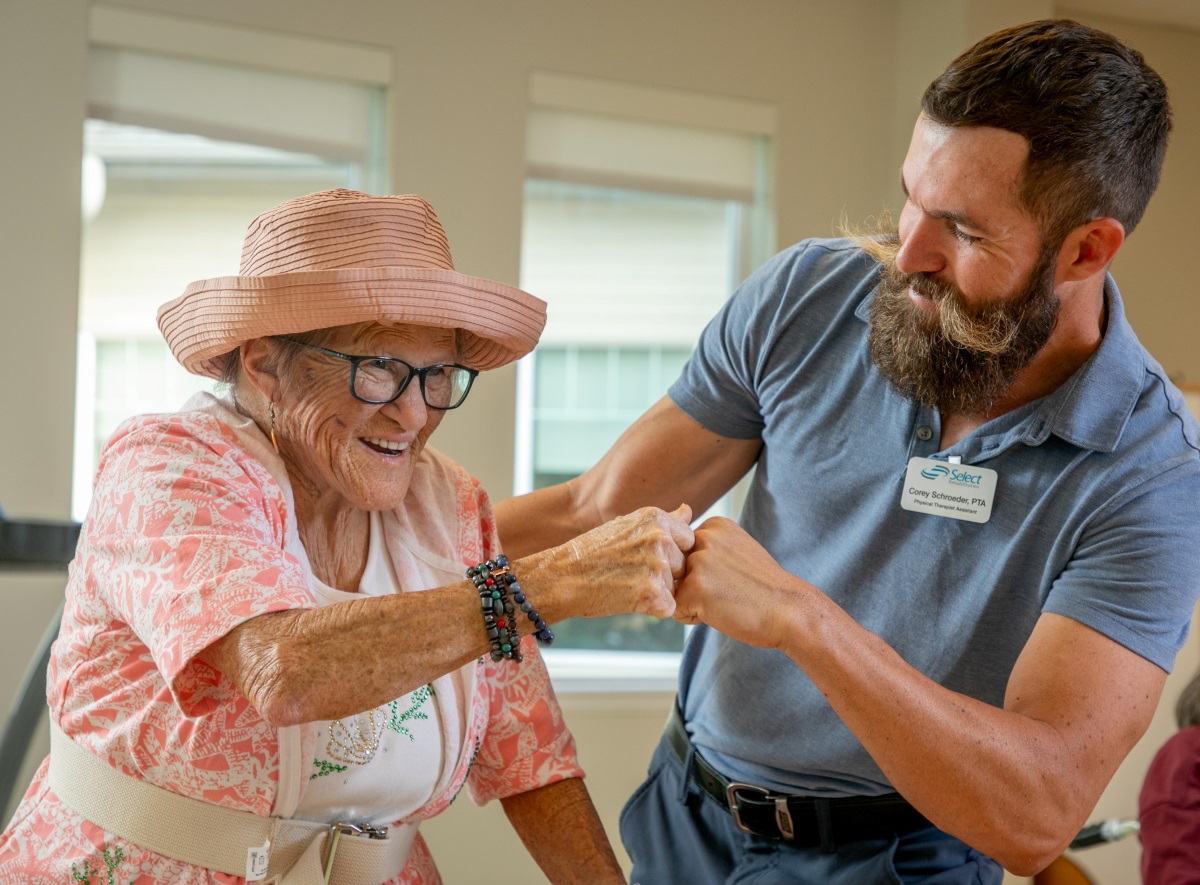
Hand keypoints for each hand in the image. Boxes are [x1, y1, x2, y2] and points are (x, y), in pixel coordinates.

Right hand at [529, 504, 693, 620]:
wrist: (561, 577)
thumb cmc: (592, 552)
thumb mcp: (627, 525)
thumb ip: (664, 520)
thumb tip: (689, 510)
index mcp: (656, 518)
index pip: (688, 540)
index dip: (672, 553)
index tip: (647, 557)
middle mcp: (660, 538)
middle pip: (684, 565)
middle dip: (666, 574)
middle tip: (632, 573)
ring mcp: (657, 566)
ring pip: (676, 587)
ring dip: (657, 592)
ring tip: (626, 584)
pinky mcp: (652, 593)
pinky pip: (668, 607)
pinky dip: (651, 609)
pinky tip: (628, 598)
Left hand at [673, 516, 799, 648]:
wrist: (789, 611)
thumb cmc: (763, 587)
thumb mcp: (736, 552)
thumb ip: (708, 545)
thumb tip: (681, 521)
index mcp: (714, 525)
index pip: (685, 553)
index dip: (704, 573)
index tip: (733, 576)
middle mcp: (703, 537)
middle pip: (676, 571)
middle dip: (696, 586)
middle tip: (731, 590)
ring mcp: (698, 561)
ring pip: (674, 590)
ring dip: (695, 602)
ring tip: (726, 600)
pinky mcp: (694, 587)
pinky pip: (677, 610)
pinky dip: (695, 618)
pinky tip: (722, 612)